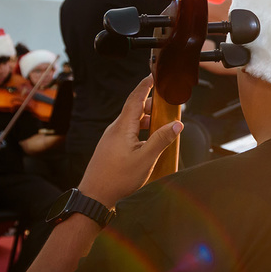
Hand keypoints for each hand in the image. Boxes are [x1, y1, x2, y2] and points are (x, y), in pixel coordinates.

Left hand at [77, 76, 181, 207]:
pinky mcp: (111, 148)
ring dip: (148, 120)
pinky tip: (149, 143)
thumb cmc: (117, 179)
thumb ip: (161, 140)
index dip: (145, 85)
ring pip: (132, 122)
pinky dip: (141, 131)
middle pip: (135, 109)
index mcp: (122, 127)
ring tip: (162, 126)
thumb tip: (177, 125)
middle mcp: (115, 129)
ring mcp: (111, 139)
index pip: (135, 99)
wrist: (94, 196)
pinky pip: (128, 132)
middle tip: (167, 106)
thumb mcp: (145, 159)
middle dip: (152, 105)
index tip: (153, 75)